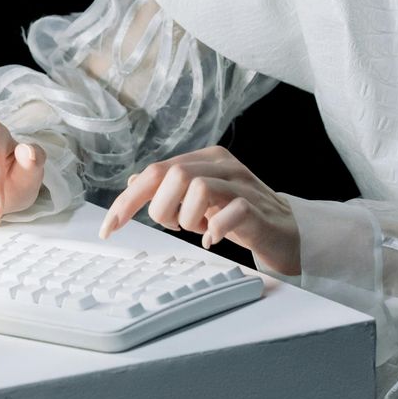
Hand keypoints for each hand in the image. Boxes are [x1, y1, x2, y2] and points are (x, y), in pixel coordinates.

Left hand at [96, 145, 300, 274]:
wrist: (287, 232)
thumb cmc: (239, 216)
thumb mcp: (200, 199)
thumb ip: (171, 187)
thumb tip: (134, 182)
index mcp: (205, 159)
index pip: (156, 171)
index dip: (128, 200)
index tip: (109, 228)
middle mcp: (223, 165)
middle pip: (173, 175)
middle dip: (162, 209)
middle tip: (176, 226)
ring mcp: (243, 185)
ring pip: (198, 187)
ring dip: (187, 218)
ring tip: (198, 229)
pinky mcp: (258, 210)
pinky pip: (230, 212)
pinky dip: (214, 230)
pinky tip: (213, 239)